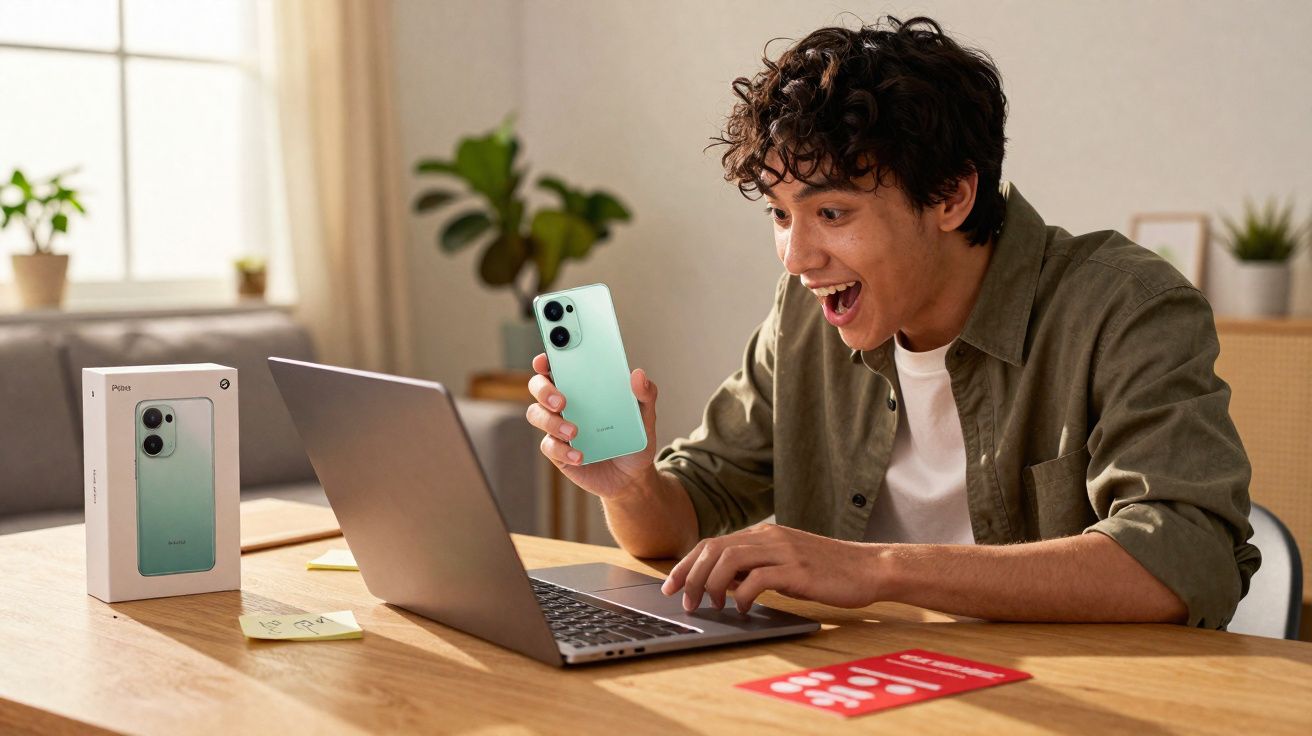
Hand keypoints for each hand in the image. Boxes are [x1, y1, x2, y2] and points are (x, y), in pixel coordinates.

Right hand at [523, 352, 659, 499]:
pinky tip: (580, 455)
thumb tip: (638, 374)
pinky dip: (563, 451)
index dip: (547, 359)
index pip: (558, 365)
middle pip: (538, 386)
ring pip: (537, 415)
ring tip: (574, 432)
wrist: (632, 475)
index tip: (546, 360)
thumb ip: (645, 394)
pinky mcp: (558, 452)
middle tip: (562, 401)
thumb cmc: (633, 437)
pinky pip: (549, 446)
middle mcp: (564, 402)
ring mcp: (558, 427)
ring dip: (551, 422)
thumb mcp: (645, 415)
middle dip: (544, 390)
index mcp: (582, 386)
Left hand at [660, 523, 879, 612]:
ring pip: (729, 560)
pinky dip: (742, 596)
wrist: (869, 568)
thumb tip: (722, 585)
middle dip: (691, 575)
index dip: (687, 564)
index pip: (713, 543)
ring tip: (711, 606)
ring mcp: (783, 551)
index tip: (671, 585)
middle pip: (714, 548)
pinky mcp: (797, 570)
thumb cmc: (828, 571)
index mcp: (764, 534)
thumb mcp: (786, 565)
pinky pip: (757, 579)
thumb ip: (756, 569)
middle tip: (682, 600)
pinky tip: (742, 609)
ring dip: (711, 585)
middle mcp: (769, 537)